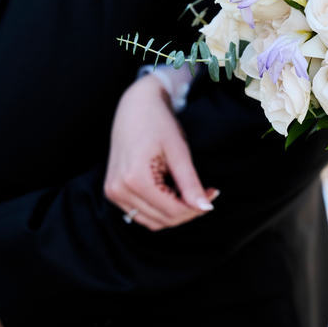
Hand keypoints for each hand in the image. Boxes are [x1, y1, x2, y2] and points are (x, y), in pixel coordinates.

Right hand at [104, 73, 218, 230]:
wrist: (135, 105)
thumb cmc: (159, 123)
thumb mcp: (179, 152)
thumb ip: (190, 183)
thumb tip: (206, 209)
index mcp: (134, 179)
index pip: (172, 211)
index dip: (197, 207)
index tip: (214, 193)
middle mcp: (118, 190)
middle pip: (163, 219)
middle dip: (188, 211)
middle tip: (207, 192)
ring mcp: (113, 192)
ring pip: (152, 221)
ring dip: (175, 213)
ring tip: (190, 191)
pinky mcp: (113, 191)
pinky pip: (141, 213)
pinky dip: (160, 209)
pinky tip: (173, 192)